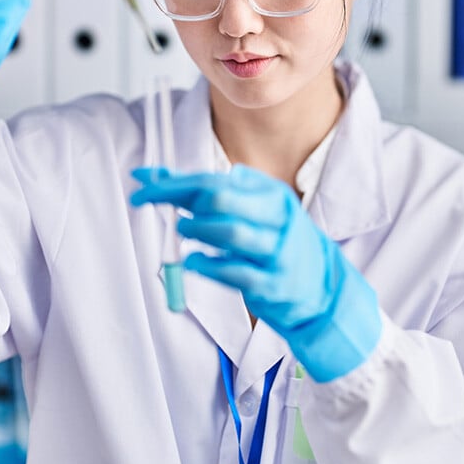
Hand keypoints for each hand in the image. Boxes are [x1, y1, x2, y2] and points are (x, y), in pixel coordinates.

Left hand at [130, 165, 381, 380]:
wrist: (321, 289)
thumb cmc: (273, 243)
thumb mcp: (250, 211)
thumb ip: (204, 194)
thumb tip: (150, 175)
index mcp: (271, 195)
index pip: (214, 180)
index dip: (173, 183)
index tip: (141, 187)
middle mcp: (277, 219)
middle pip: (222, 199)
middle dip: (183, 201)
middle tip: (164, 210)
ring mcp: (277, 253)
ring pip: (232, 233)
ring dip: (198, 230)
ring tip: (182, 230)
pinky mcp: (273, 285)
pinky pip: (236, 273)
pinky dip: (208, 266)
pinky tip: (192, 262)